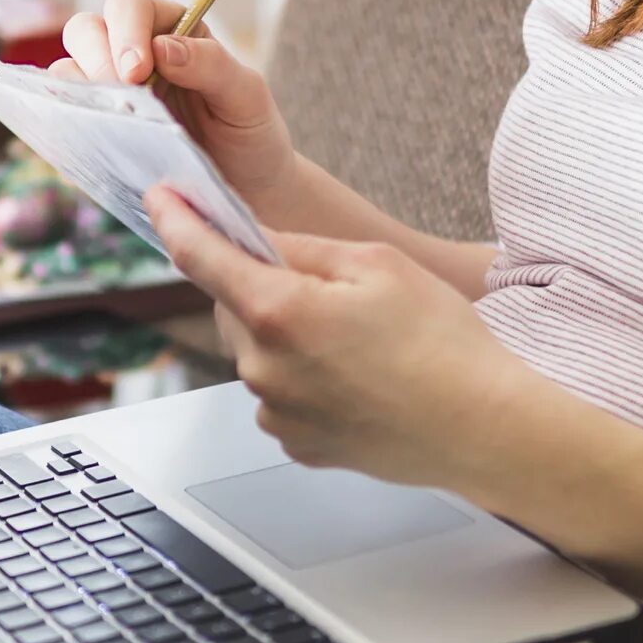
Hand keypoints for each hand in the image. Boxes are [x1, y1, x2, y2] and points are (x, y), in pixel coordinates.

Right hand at [51, 0, 298, 208]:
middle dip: (97, 58)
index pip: (131, 7)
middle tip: (124, 98)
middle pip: (86, 29)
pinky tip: (97, 136)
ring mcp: (111, 90)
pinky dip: (69, 118)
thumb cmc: (251, 134)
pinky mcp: (98, 125)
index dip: (126, 32)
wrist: (249, 189)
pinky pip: (64, 111)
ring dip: (80, 88)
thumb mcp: (247, 96)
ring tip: (113, 118)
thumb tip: (162, 47)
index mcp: (172, 29)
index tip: (138, 72)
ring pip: (67, 66)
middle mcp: (134, 52)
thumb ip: (212, 65)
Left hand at [147, 185, 531, 490]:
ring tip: (359, 343)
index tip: (159, 199)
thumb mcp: (376, 264)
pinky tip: (357, 378)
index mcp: (278, 312)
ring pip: (259, 352)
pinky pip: (281, 395)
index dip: (175, 221)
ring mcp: (276, 413)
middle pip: (235, 306)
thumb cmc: (442, 343)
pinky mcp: (295, 443)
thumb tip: (258, 240)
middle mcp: (263, 368)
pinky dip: (304, 379)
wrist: (482, 429)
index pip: (200, 256)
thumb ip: (303, 247)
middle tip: (333, 289)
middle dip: (264, 287)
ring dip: (288, 336)